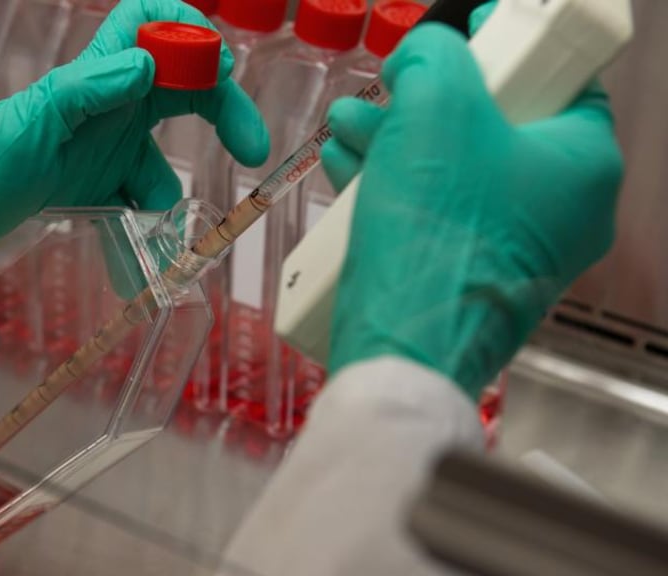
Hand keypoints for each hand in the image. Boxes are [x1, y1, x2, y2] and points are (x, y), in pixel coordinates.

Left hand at [0, 0, 269, 272]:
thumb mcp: (32, 125)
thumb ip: (87, 91)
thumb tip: (147, 65)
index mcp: (94, 77)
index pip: (148, 23)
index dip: (187, 30)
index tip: (217, 67)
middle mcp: (107, 106)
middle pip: (182, 89)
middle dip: (223, 112)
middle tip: (252, 151)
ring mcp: (103, 149)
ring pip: (163, 163)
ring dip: (170, 201)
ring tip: (164, 245)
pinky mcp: (95, 189)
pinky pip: (136, 207)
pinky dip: (142, 235)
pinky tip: (135, 267)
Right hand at [320, 19, 623, 398]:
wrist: (404, 351)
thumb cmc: (436, 234)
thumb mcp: (434, 110)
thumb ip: (435, 58)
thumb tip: (425, 56)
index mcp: (583, 163)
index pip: (560, 78)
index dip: (508, 45)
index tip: (467, 33)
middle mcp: (561, 211)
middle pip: (496, 123)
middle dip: (427, 98)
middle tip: (390, 84)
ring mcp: (515, 250)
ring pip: (456, 169)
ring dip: (397, 139)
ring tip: (348, 125)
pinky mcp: (467, 276)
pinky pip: (436, 213)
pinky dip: (395, 185)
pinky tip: (348, 168)